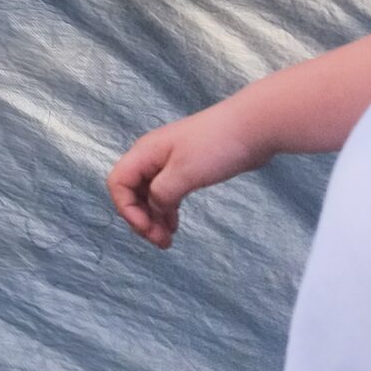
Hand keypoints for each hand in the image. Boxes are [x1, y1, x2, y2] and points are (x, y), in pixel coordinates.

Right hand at [107, 106, 263, 248]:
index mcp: (145, 153)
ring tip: (167, 239)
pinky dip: (166, 209)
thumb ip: (162, 193)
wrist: (251, 128)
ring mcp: (169, 162)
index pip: (118, 183)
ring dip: (153, 217)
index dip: (127, 210)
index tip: (148, 230)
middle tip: (161, 242)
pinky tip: (174, 225)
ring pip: (149, 193)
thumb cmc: (215, 147)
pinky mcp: (187, 168)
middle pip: (132, 190)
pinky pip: (167, 192)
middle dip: (140, 218)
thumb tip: (153, 208)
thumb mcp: (185, 172)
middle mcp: (152, 157)